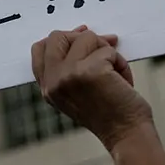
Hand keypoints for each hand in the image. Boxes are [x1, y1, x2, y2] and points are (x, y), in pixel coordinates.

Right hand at [31, 26, 152, 153]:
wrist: (126, 134)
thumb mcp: (77, 91)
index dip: (62, 40)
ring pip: (86, 37)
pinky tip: (123, 80)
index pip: (39, 49)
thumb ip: (71, 64)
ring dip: (106, 50)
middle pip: (57, 36)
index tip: (81, 40)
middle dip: (82, 38)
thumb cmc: (108, 113)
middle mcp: (53, 81)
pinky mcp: (90, 70)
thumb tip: (83, 31)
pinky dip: (120, 61)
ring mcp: (69, 75)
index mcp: (47, 87)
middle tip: (101, 51)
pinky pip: (108, 49)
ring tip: (115, 73)